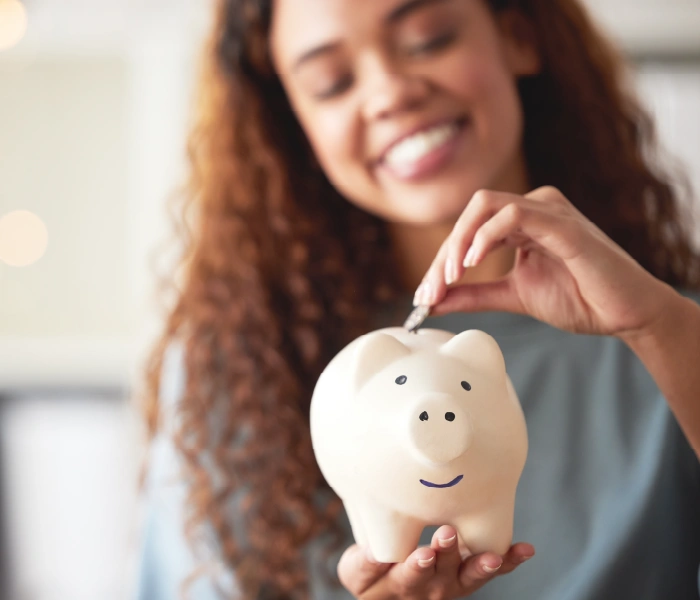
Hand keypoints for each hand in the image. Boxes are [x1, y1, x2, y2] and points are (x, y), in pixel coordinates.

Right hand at [337, 525, 533, 599]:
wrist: (388, 589)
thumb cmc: (370, 572)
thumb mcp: (357, 570)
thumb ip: (365, 563)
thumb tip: (375, 550)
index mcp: (400, 585)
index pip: (409, 578)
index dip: (417, 567)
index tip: (423, 553)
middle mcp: (430, 589)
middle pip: (440, 576)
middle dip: (447, 554)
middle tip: (448, 534)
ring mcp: (453, 584)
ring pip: (469, 577)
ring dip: (481, 565)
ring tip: (495, 556)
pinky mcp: (468, 575)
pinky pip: (492, 570)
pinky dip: (509, 561)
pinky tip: (525, 549)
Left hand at [415, 186, 676, 339]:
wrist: (625, 315)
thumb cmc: (580, 299)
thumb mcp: (513, 296)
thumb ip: (474, 294)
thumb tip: (433, 301)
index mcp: (521, 222)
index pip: (469, 230)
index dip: (441, 261)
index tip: (425, 296)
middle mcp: (533, 208)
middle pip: (470, 215)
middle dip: (444, 254)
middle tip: (430, 291)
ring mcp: (549, 211)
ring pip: (485, 207)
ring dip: (459, 243)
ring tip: (449, 278)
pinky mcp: (564, 225)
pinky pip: (515, 214)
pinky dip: (486, 235)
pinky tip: (473, 262)